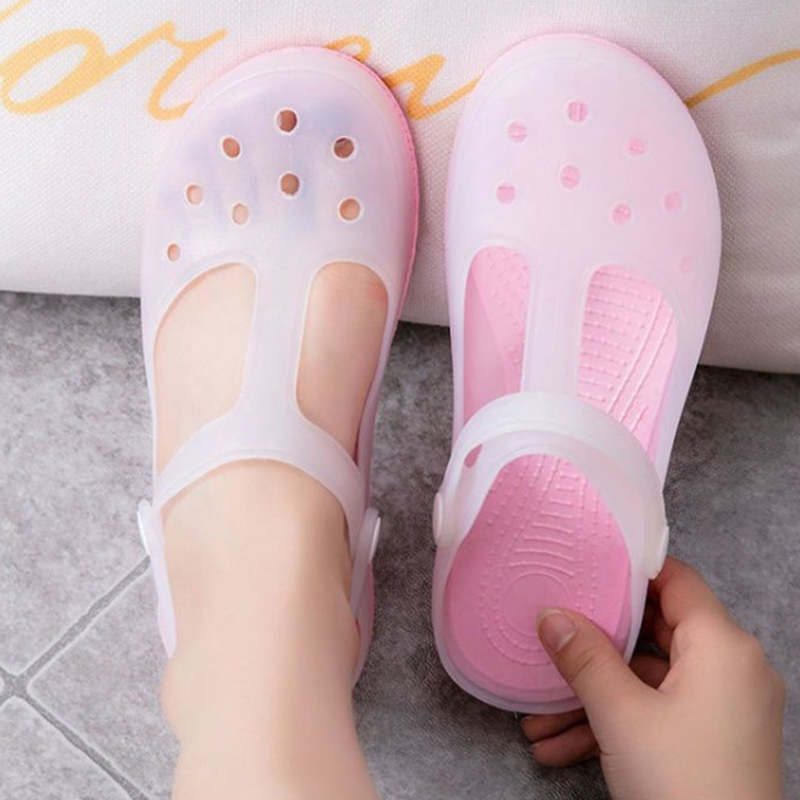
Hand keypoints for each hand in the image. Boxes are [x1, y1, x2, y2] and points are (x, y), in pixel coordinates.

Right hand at [521, 557, 784, 799]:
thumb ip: (584, 657)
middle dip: (593, 648)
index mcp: (722, 646)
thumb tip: (551, 615)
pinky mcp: (713, 739)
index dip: (628, 570)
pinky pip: (657, 714)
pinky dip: (614, 725)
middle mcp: (731, 668)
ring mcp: (723, 707)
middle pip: (653, 634)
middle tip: (551, 639)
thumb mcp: (621, 715)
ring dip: (592, 698)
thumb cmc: (685, 785)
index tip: (584, 566)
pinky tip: (559, 747)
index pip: (675, 580)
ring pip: (646, 682)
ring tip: (538, 720)